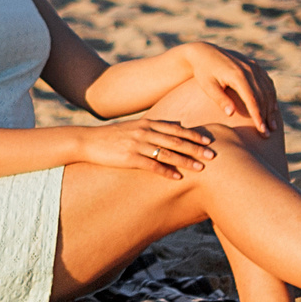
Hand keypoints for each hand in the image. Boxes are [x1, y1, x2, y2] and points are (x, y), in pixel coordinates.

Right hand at [80, 117, 218, 179]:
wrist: (88, 141)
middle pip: (175, 141)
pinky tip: (177, 178)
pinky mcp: (129, 158)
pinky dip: (166, 171)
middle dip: (195, 148)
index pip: (175, 129)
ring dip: (185, 161)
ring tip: (201, 168)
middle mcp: (144, 132)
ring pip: (167, 153)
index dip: (193, 134)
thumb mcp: (133, 127)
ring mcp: (136, 145)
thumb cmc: (112, 136)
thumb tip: (174, 128)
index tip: (208, 140)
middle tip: (213, 155)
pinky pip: (152, 165)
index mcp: (146, 123)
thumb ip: (153, 127)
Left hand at [175, 42, 272, 132]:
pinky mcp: (255, 65)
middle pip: (263, 97)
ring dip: (271, 108)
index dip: (258, 117)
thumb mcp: (208, 86)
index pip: (252, 100)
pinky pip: (267, 82)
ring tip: (272, 125)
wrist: (204, 52)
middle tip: (268, 133)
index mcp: (237, 75)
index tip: (262, 131)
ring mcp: (254, 66)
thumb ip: (220, 99)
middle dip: (266, 116)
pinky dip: (271, 96)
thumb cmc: (203, 72)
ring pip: (268, 90)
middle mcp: (249, 69)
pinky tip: (272, 108)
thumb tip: (231, 114)